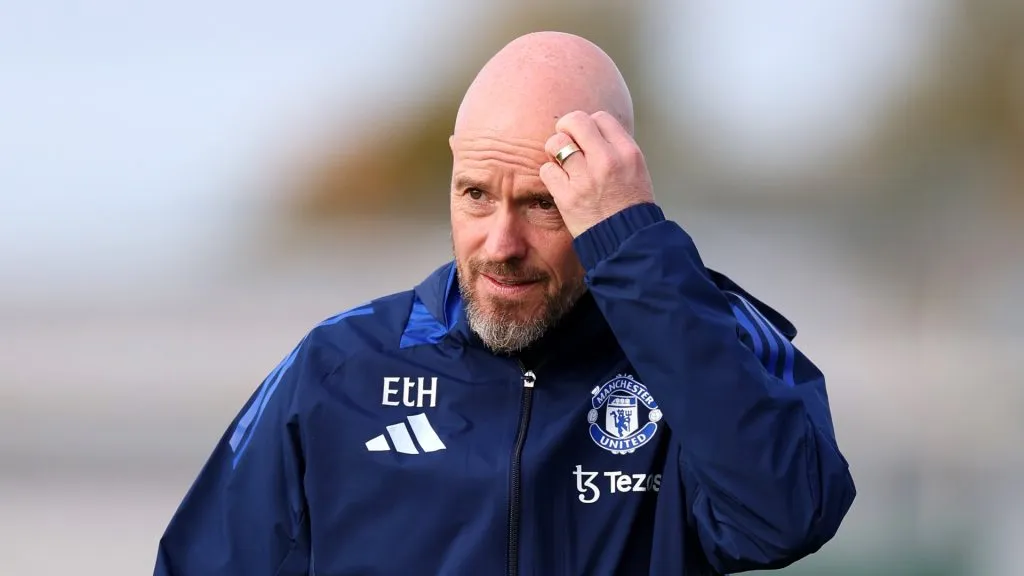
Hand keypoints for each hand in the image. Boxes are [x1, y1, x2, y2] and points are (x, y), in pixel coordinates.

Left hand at [539, 111, 654, 237]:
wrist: (628, 242)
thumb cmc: (630, 207)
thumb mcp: (636, 170)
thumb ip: (615, 149)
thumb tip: (592, 133)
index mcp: (627, 152)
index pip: (600, 118)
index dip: (589, 126)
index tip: (587, 140)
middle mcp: (607, 160)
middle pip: (575, 121)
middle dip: (566, 129)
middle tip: (566, 143)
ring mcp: (586, 178)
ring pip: (556, 142)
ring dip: (554, 151)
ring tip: (562, 165)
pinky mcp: (568, 196)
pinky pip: (546, 170)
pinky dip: (550, 175)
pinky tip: (559, 183)